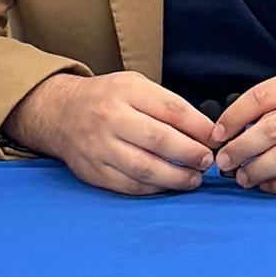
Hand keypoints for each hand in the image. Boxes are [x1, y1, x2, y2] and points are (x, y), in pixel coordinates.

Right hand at [5, 71, 216, 195]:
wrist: (60, 113)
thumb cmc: (107, 99)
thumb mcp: (136, 87)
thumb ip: (168, 106)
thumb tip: (206, 133)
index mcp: (126, 92)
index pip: (172, 110)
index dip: (200, 128)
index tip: (215, 139)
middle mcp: (110, 118)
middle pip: (160, 141)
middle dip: (191, 155)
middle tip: (207, 162)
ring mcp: (99, 147)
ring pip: (145, 169)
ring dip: (176, 178)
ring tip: (193, 178)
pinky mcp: (93, 172)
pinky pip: (130, 186)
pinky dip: (154, 189)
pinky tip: (168, 186)